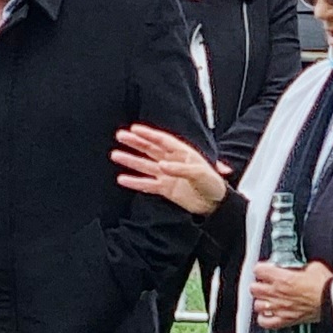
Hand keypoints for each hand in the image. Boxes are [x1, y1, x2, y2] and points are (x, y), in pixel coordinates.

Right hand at [112, 124, 229, 214]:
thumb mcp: (201, 173)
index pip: (163, 140)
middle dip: (135, 142)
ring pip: (145, 165)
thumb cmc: (214, 184)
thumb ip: (181, 169)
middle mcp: (173, 162)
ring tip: (116, 155)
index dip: (149, 134)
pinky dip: (135, 182)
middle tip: (120, 136)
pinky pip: (147, 184)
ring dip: (131, 160)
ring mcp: (167, 175)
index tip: (134, 129)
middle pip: (150, 149)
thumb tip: (161, 166)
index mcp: (183, 153)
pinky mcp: (165, 189)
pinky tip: (122, 179)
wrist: (216, 204)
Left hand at [249, 260, 332, 327]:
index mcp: (282, 278)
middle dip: (259, 284)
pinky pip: (265, 322)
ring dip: (261, 301)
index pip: (258, 270)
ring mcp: (280, 308)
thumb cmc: (326, 286)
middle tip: (265, 283)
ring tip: (267, 298)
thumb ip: (301, 266)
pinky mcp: (286, 320)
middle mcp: (277, 293)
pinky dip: (264, 318)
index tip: (266, 269)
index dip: (262, 268)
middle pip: (253, 288)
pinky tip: (268, 314)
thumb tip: (300, 267)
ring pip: (256, 305)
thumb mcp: (314, 266)